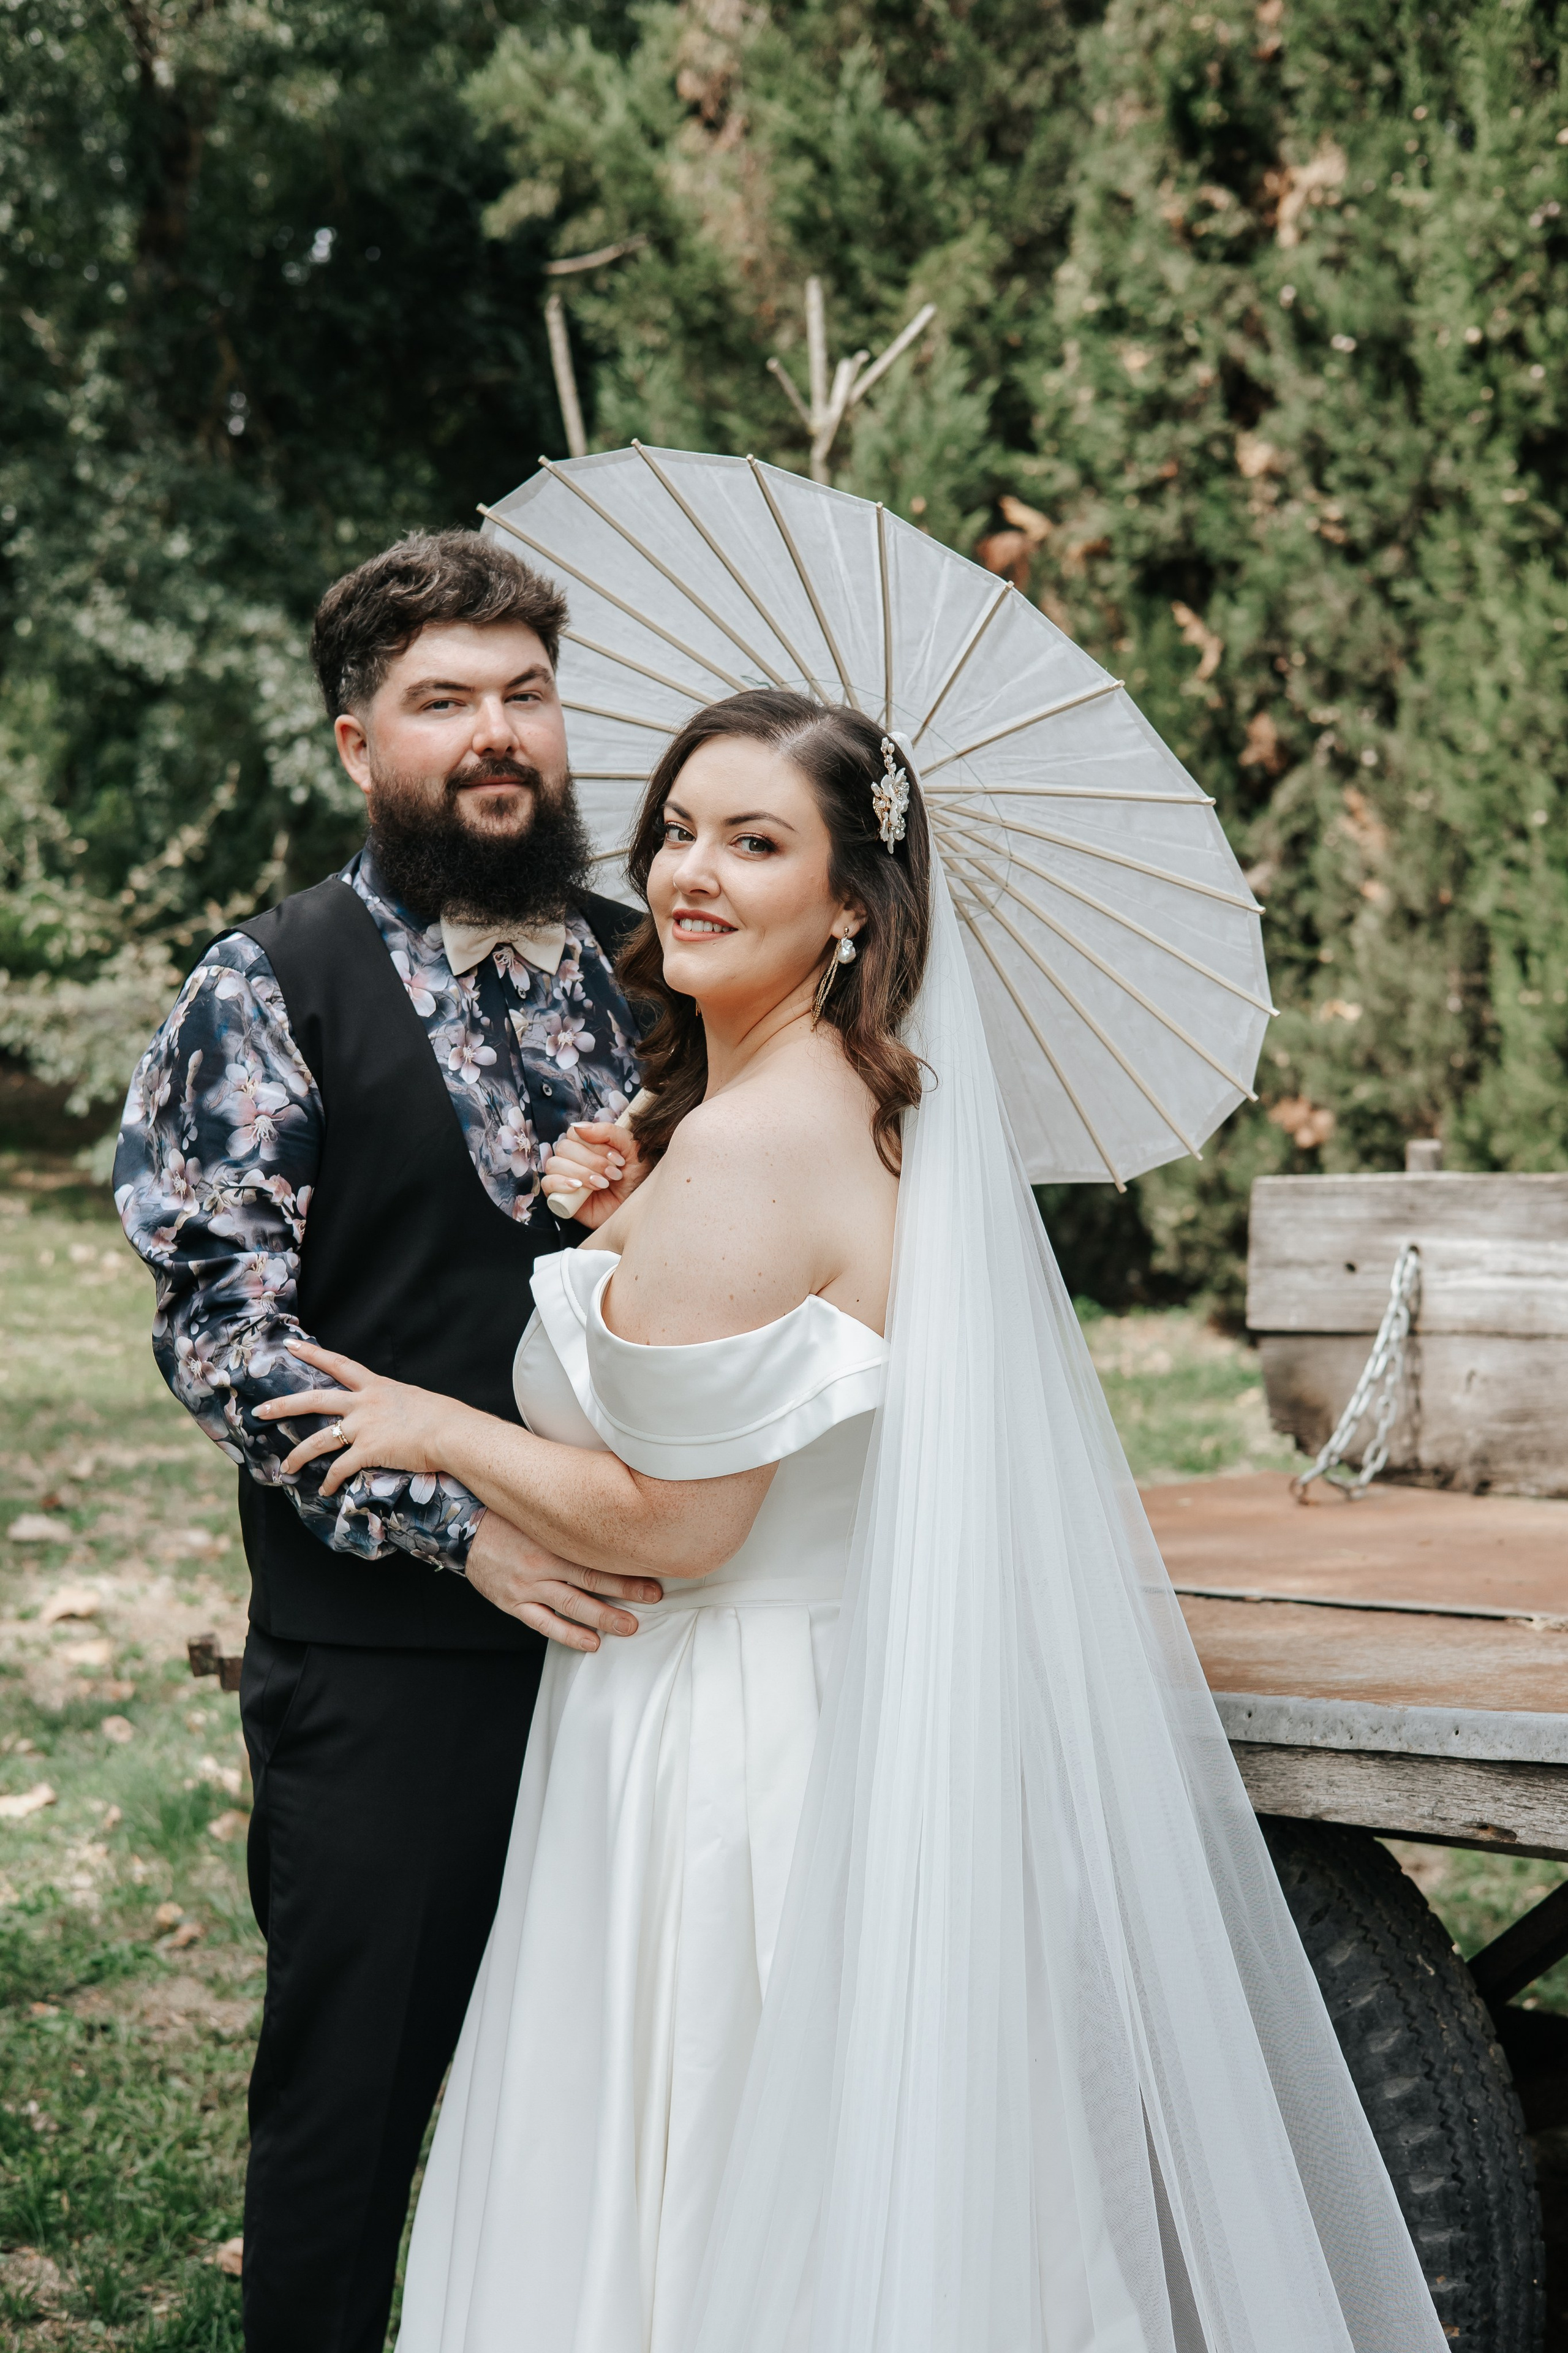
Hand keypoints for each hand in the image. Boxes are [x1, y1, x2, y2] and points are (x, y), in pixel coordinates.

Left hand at [254, 1339, 458, 1497]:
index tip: (291, 1344)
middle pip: (315, 1401)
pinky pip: (340, 1468)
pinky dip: (330, 1481)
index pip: (339, 1364)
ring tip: (284, 1468)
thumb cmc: (445, 1418)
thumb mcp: (416, 1402)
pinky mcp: (368, 1451)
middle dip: (284, 1406)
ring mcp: (364, 1427)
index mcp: (377, 1387)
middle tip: (261, 1410)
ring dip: (298, 1455)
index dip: (313, 1353)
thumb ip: (399, 1405)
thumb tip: (400, 1413)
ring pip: (319, 1440)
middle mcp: (365, 1403)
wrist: (453, 1433)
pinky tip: (325, 1491)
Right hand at [466, 1510, 662, 1650]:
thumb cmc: (505, 1516)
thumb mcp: (537, 1509)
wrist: (459, 1529)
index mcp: (550, 1535)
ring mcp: (526, 1586)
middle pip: (590, 1578)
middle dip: (625, 1590)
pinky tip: (591, 1643)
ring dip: (602, 1617)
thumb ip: (568, 1516)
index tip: (653, 1568)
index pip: (595, 1551)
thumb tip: (608, 1511)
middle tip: (653, 1597)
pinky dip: (568, 1634)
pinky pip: (543, 1623)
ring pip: (571, 1604)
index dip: (625, 1563)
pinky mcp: (513, 1603)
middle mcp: (540, 1562)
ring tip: (629, 1627)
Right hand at [541, 1120, 649, 1229]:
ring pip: (554, 1164)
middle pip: (564, 1147)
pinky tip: (579, 1188)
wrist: (636, 1209)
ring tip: (603, 1184)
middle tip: (613, 1174)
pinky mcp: (560, 1196)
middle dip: (592, 1161)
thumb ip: (610, 1132)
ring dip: (581, 1172)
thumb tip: (579, 1126)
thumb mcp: (632, 1150)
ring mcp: (564, 1176)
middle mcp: (572, 1159)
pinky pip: (547, 1183)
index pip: (575, 1133)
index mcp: (586, 1145)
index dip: (595, 1145)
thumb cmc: (634, 1179)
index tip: (619, 1160)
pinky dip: (561, 1183)